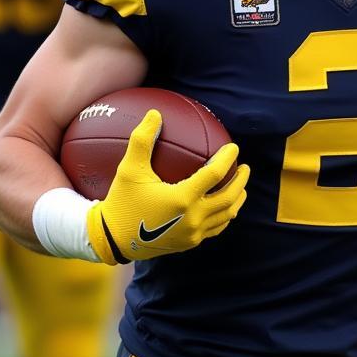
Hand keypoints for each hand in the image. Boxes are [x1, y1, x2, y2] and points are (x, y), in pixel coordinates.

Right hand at [86, 109, 248, 263]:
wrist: (112, 240)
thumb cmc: (121, 201)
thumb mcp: (129, 169)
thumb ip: (142, 139)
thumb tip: (155, 113)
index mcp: (182, 199)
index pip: (215, 174)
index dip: (227, 159)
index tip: (233, 147)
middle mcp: (192, 218)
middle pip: (229, 198)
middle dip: (241, 181)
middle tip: (245, 167)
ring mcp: (193, 234)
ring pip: (226, 216)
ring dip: (237, 199)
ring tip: (241, 186)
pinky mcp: (189, 243)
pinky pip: (215, 229)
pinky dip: (224, 216)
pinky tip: (224, 207)